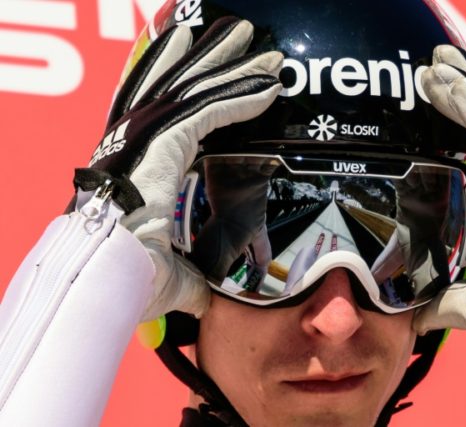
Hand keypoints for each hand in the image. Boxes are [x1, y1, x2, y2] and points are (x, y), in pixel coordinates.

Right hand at [76, 18, 282, 320]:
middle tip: (239, 39)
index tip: (221, 81)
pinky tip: (268, 82)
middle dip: (211, 60)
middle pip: (180, 88)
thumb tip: (205, 300)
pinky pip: (210, 108)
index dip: (199, 96)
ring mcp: (146, 138)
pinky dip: (241, 94)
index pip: (174, 120)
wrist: (106, 280)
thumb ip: (192, 279)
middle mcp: (137, 144)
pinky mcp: (163, 141)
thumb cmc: (125, 281)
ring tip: (251, 38)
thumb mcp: (170, 275)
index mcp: (137, 170)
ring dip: (227, 63)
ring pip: (194, 87)